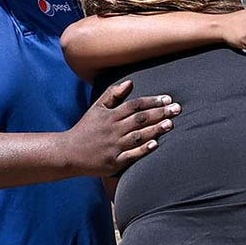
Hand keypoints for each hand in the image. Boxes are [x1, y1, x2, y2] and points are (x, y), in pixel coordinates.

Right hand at [61, 80, 180, 175]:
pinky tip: (156, 144)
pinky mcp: (113, 162)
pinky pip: (131, 155)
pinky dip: (143, 149)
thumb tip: (130, 82)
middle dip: (159, 113)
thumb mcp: (96, 108)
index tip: (168, 99)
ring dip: (155, 129)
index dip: (152, 101)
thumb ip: (112, 95)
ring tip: (171, 124)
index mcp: (110, 115)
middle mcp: (113, 129)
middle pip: (139, 119)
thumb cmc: (85, 129)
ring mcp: (113, 146)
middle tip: (177, 109)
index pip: (135, 105)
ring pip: (138, 136)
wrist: (68, 153)